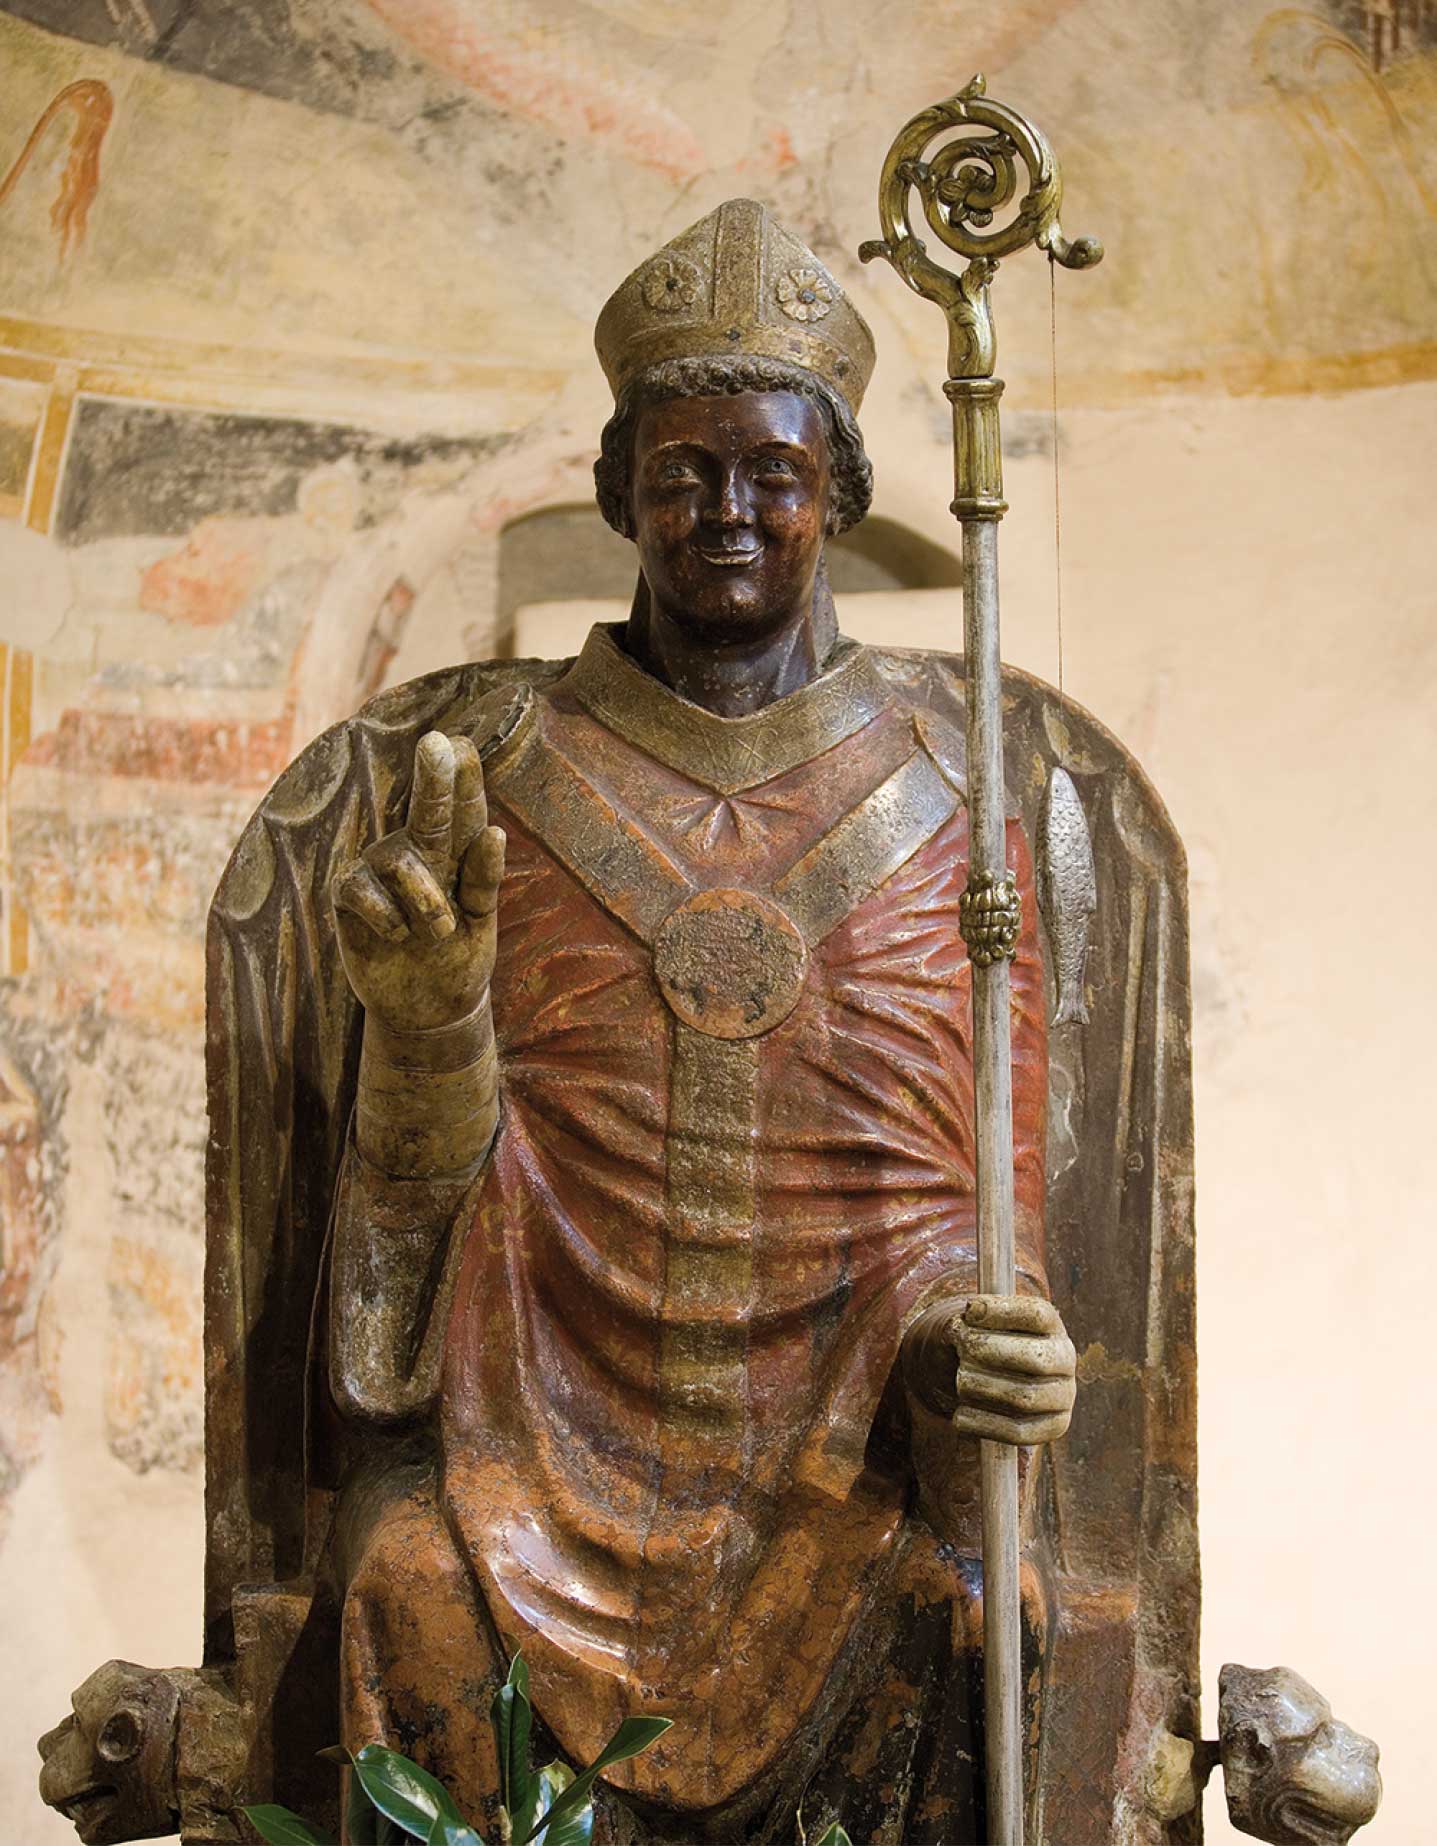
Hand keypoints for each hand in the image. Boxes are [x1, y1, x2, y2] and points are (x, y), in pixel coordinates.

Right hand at [332, 730, 504, 1033]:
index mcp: (457, 854)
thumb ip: (485, 879)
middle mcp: (418, 853)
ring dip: (425, 898)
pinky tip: (395, 935)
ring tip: (439, 931)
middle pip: (426, 811)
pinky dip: (386, 915)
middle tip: (437, 743)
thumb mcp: (481, 924)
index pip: (463, 811)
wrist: (427, 1011)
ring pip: (399, 859)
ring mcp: (382, 872)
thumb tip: (493, 831)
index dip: (463, 777)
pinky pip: (362, 889)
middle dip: (434, 779)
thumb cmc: (459, 958)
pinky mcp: (351, 896)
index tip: (461, 743)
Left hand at [904, 1295, 1075, 1445]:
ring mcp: (1063, 1395)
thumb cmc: (988, 1344)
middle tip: (962, 1347)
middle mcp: (1065, 1359)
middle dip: (990, 1351)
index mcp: (1052, 1326)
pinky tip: (960, 1415)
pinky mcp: (1054, 1426)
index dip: (1002, 1311)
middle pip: (1035, 1358)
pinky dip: (984, 1424)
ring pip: (1025, 1398)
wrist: (1001, 1378)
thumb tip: (961, 1325)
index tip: (969, 1311)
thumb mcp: (983, 1325)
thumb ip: (970, 1322)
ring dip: (983, 1388)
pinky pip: (1019, 1432)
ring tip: (961, 1379)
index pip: (1038, 1314)